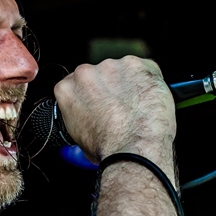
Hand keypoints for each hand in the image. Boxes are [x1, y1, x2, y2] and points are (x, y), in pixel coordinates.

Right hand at [53, 56, 175, 162]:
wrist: (133, 149)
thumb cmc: (108, 149)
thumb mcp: (79, 138)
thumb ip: (81, 118)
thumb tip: (91, 120)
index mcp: (67, 89)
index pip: (76, 84)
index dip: (91, 95)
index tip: (100, 103)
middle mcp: (86, 73)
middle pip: (99, 75)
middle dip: (110, 87)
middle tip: (121, 107)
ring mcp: (112, 67)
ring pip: (122, 71)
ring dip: (129, 84)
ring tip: (137, 107)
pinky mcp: (137, 65)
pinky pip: (146, 69)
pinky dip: (149, 81)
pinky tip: (149, 100)